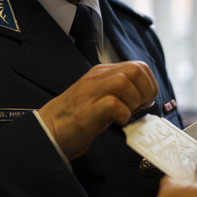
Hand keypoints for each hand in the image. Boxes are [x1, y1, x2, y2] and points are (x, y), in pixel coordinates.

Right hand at [39, 61, 157, 159]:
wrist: (47, 131)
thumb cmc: (74, 118)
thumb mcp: (99, 98)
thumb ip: (119, 94)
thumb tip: (143, 100)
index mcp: (101, 74)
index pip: (137, 66)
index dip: (149, 83)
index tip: (146, 100)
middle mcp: (96, 79)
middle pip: (135, 70)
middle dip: (146, 90)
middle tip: (140, 107)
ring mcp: (90, 94)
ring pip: (125, 82)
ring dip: (134, 101)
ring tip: (128, 114)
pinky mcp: (86, 112)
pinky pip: (112, 104)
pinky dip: (122, 114)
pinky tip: (118, 121)